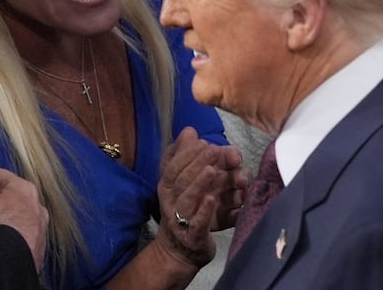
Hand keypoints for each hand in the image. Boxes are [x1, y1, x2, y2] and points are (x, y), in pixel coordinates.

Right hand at [0, 144, 48, 270]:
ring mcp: (40, 230)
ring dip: (10, 218)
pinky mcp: (36, 250)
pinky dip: (14, 238)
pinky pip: (23, 238)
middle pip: (14, 197)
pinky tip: (3, 242)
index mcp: (24, 189)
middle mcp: (37, 207)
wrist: (9, 260)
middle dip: (0, 198)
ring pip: (22, 218)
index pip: (1, 175)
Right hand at [155, 128, 249, 266]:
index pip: (173, 167)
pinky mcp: (193, 237)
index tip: (205, 143)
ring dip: (199, 184)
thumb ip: (184, 156)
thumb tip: (189, 131)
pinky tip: (212, 200)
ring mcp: (180, 220)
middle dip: (197, 163)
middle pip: (181, 180)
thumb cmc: (183, 209)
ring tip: (213, 170)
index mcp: (167, 187)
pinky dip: (204, 212)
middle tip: (215, 150)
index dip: (188, 154)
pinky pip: (197, 223)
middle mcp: (170, 202)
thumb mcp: (181, 182)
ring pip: (188, 200)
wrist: (179, 251)